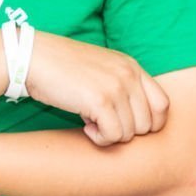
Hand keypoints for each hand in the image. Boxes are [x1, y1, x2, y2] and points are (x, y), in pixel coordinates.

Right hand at [22, 33, 168, 146]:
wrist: (32, 57)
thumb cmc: (63, 68)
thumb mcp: (102, 70)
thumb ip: (123, 88)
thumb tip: (139, 123)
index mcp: (132, 67)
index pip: (163, 105)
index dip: (149, 124)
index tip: (126, 126)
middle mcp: (129, 75)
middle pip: (148, 124)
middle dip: (126, 132)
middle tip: (102, 123)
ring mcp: (116, 87)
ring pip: (130, 133)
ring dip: (110, 135)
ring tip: (90, 122)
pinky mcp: (100, 100)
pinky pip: (113, 136)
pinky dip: (99, 138)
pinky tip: (84, 126)